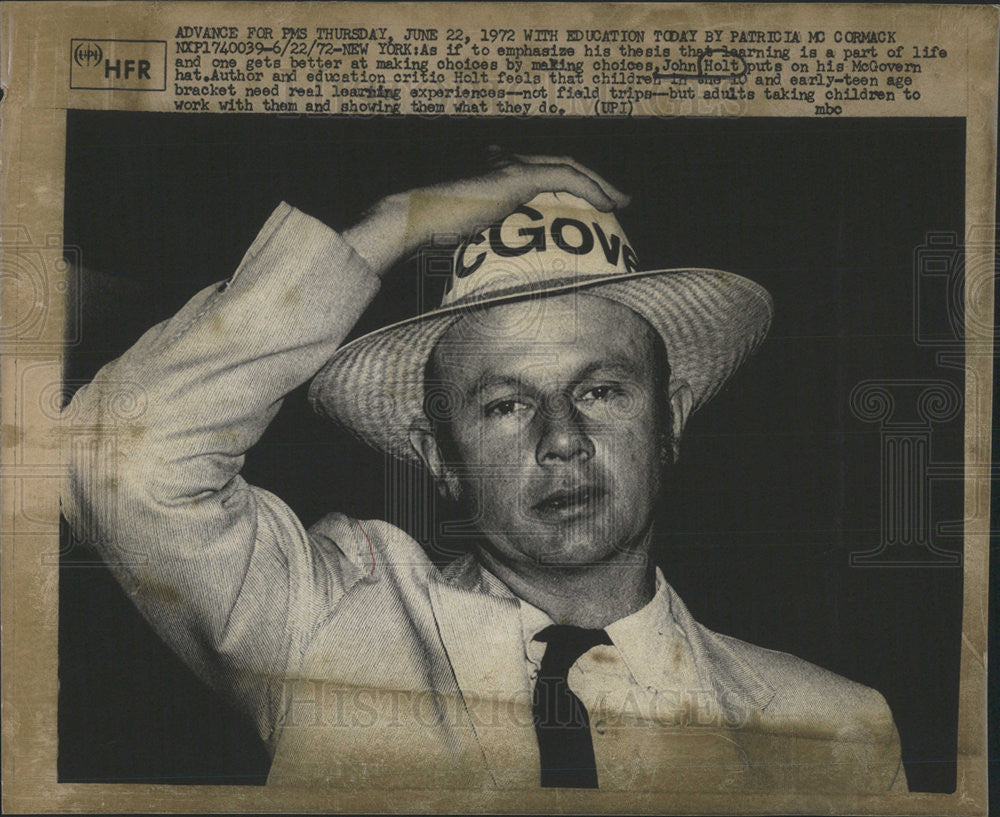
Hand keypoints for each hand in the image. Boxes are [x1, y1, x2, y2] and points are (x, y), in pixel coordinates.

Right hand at [343, 150, 629, 275]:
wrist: (416, 222)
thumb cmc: (434, 238)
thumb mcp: (473, 240)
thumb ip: (495, 244)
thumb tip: (505, 274)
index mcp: (497, 175)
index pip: (545, 174)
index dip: (573, 185)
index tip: (593, 204)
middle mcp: (506, 164)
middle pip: (563, 165)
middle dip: (594, 180)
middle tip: (617, 200)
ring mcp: (510, 167)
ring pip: (569, 167)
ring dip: (600, 183)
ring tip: (621, 202)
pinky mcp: (515, 176)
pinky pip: (564, 177)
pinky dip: (590, 188)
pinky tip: (607, 204)